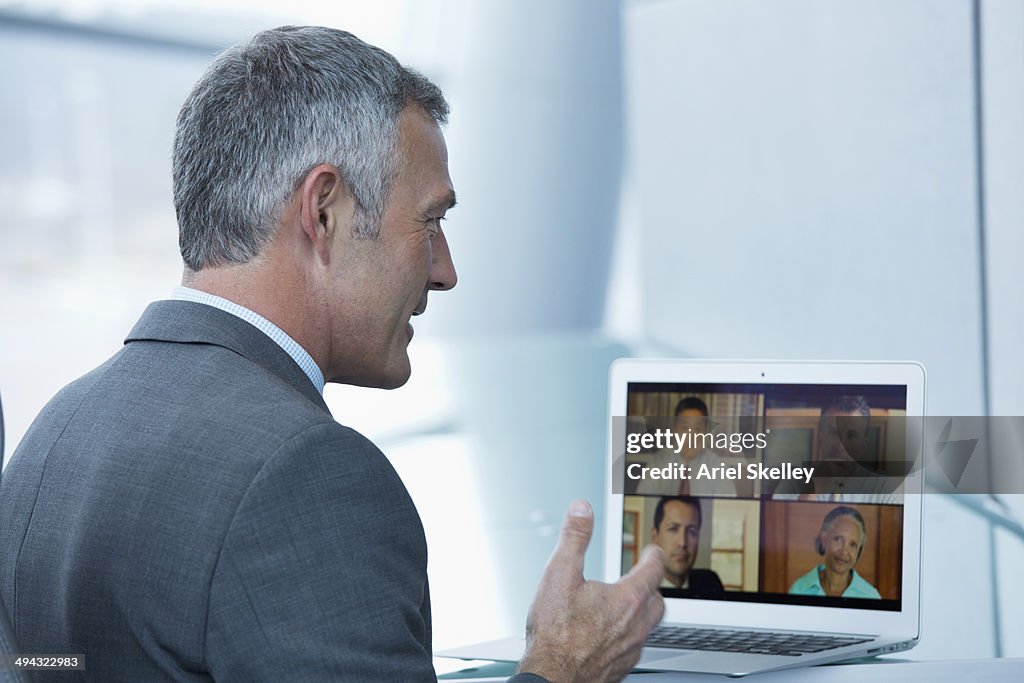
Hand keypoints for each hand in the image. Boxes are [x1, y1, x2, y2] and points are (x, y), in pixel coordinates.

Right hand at [516, 500, 664, 682]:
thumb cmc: (555, 634)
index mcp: (627, 599)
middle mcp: (635, 625)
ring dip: (643, 612)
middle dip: (652, 586)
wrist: (552, 677)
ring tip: (628, 605)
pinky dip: (628, 635)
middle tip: (643, 577)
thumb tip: (582, 510)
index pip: (653, 570)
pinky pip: (634, 647)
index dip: (654, 556)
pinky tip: (611, 635)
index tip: (653, 551)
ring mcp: (630, 649)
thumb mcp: (559, 574)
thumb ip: (574, 538)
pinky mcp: (620, 668)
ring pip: (648, 626)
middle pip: (658, 601)